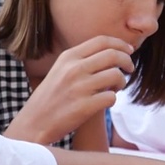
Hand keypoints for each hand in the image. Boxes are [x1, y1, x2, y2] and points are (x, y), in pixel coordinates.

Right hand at [5, 36, 134, 143]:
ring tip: (116, 88)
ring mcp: (79, 88)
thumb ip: (81, 60)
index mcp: (68, 57)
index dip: (120, 44)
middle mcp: (74, 69)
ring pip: (116, 75)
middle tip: (130, 69)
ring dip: (122, 82)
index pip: (102, 41)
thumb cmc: (51, 98)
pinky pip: (112, 97)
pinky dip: (113, 100)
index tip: (129, 51)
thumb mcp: (60, 70)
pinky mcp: (84, 106)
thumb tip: (111, 52)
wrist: (34, 123)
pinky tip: (106, 102)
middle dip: (127, 62)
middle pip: (113, 55)